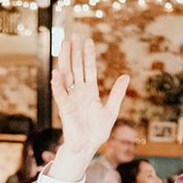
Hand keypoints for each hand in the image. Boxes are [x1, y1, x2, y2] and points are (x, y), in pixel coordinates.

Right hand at [50, 34, 128, 170]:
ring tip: (64, 46)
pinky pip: (60, 94)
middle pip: (76, 68)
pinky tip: (56, 73)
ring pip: (67, 76)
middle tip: (73, 36)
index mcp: (90, 91)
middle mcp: (79, 92)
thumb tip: (126, 76)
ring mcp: (71, 99)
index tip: (87, 40)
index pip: (88, 69)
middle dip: (75, 52)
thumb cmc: (98, 131)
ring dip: (65, 61)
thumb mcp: (111, 110)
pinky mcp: (65, 109)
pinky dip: (57, 85)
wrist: (88, 146)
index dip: (88, 55)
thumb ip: (117, 93)